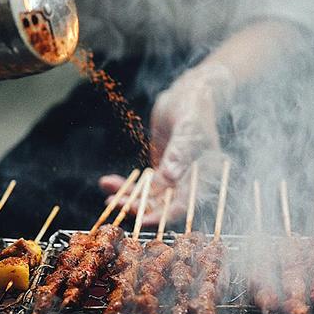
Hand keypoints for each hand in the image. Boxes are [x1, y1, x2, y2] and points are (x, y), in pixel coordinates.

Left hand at [100, 63, 235, 225]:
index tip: (142, 220)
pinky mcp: (163, 170)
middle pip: (164, 205)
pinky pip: (144, 184)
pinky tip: (108, 183)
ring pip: (151, 197)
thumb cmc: (194, 108)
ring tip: (108, 200)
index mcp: (204, 177)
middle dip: (140, 209)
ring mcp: (175, 177)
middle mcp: (190, 182)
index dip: (163, 215)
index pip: (183, 205)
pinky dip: (127, 186)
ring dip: (130, 199)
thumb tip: (170, 177)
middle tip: (117, 207)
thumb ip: (180, 153)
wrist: (190, 93)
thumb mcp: (189, 128)